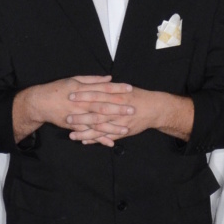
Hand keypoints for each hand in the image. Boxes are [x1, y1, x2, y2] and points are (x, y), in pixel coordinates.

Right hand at [13, 75, 135, 143]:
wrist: (40, 102)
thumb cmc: (58, 89)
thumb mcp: (74, 80)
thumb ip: (93, 80)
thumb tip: (109, 78)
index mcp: (83, 89)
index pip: (103, 88)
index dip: (117, 88)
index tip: (130, 88)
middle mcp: (81, 102)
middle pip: (103, 105)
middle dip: (118, 108)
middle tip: (133, 109)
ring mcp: (78, 115)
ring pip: (97, 122)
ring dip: (112, 126)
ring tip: (126, 129)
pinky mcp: (74, 126)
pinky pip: (89, 133)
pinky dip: (99, 138)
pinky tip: (110, 142)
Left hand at [70, 87, 193, 146]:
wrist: (155, 109)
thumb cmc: (138, 97)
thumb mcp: (124, 88)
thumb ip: (110, 87)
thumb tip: (98, 82)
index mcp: (116, 95)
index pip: (96, 94)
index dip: (83, 95)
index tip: (70, 96)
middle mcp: (117, 109)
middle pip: (96, 113)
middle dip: (81, 116)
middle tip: (67, 118)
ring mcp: (120, 122)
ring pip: (100, 128)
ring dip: (85, 132)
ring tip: (72, 135)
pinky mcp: (123, 132)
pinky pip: (107, 137)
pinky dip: (96, 140)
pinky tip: (85, 141)